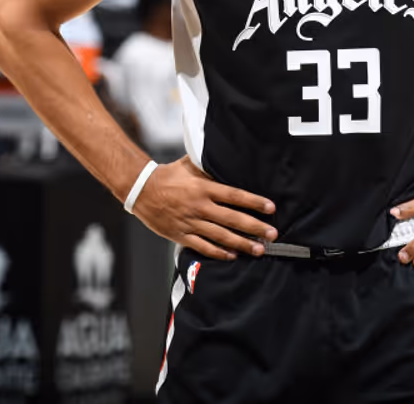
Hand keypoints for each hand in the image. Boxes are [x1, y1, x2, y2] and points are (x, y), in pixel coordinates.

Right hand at [132, 157, 277, 260]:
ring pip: (220, 236)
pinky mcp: (180, 235)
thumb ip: (209, 165)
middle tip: (272, 235)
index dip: (254, 202)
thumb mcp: (190, 164)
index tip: (271, 208)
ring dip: (241, 244)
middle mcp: (200, 206)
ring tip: (259, 249)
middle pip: (232, 219)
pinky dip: (218, 252)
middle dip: (255, 228)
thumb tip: (228, 156)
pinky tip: (232, 256)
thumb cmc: (168, 175)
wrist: (141, 190)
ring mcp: (190, 222)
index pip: (235, 195)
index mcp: (204, 188)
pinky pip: (202, 246)